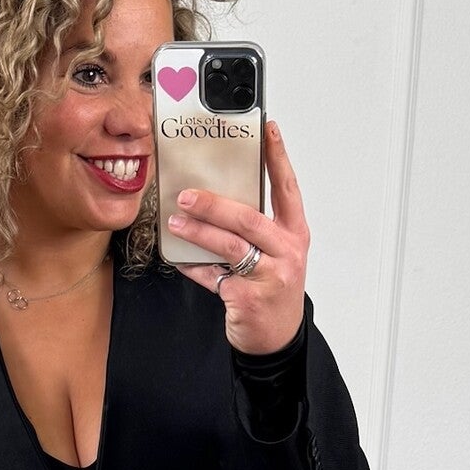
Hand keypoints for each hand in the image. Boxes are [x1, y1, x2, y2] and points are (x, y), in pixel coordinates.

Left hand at [166, 118, 309, 355]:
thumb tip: (213, 201)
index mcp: (294, 233)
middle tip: (186, 195)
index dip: (278, 157)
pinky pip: (214, 276)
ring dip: (198, 232)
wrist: (277, 341)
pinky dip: (194, 266)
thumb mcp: (274, 255)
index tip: (267, 129)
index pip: (287, 188)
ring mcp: (270, 276)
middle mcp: (287, 251)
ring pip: (230, 246)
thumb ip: (254, 229)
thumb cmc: (272, 291)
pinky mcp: (249, 298)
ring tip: (176, 222)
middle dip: (213, 204)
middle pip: (248, 218)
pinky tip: (180, 258)